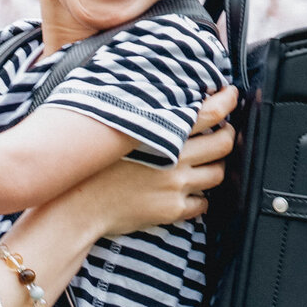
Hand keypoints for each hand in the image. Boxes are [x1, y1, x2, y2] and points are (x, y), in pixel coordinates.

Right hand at [69, 83, 236, 240]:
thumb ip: (136, 113)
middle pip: (223, 143)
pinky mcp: (172, 210)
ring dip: (215, 167)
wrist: (76, 205)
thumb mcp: (110, 128)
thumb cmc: (88, 167)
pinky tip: (186, 192)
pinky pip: (202, 203)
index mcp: (158, 133)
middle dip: (227, 136)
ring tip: (204, 164)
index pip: (208, 112)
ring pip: (217, 174)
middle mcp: (174, 158)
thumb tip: (152, 98)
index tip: (230, 96)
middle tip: (223, 133)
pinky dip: (199, 197)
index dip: (226, 101)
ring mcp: (175, 186)